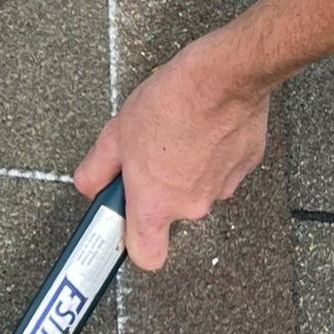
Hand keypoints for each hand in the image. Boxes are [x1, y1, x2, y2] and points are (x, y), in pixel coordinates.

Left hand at [72, 26, 270, 270]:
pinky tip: (200, 128)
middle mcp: (191, 206)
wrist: (223, 77)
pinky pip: (220, 168)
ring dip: (184, 168)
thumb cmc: (171, 104)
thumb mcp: (115, 135)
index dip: (135, 242)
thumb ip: (95, 171)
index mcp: (156, 205)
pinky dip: (209, 153)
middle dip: (158, 188)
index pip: (147, 256)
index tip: (126, 225)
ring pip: (196, 188)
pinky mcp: (244, 166)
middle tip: (147, 154)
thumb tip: (89, 186)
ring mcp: (222, 188)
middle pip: (169, 212)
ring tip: (174, 132)